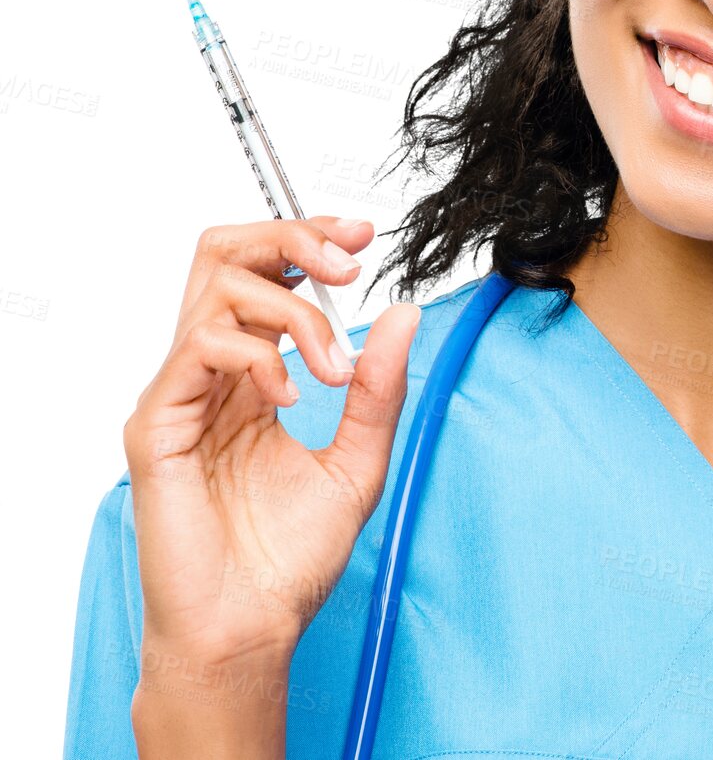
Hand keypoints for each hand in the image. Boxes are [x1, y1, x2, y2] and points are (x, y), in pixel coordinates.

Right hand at [124, 216, 420, 671]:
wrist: (252, 628)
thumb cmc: (288, 558)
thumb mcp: (360, 459)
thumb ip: (380, 387)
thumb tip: (404, 312)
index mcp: (252, 373)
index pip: (264, 271)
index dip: (308, 237)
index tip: (364, 236)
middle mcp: (211, 373)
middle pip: (224, 254)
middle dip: (292, 238)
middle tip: (349, 261)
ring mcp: (179, 394)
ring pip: (218, 288)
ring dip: (294, 310)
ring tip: (334, 364)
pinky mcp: (157, 425)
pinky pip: (201, 347)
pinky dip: (260, 354)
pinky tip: (293, 395)